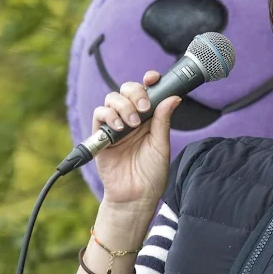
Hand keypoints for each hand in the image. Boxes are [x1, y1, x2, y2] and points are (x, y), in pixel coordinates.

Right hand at [92, 70, 181, 208]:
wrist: (136, 196)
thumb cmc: (152, 173)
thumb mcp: (161, 144)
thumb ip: (163, 120)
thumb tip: (173, 97)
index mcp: (149, 118)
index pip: (147, 91)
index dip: (149, 80)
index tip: (153, 78)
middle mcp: (131, 118)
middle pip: (127, 89)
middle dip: (136, 93)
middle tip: (144, 108)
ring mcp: (115, 125)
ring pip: (112, 98)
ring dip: (123, 106)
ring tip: (132, 125)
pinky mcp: (101, 135)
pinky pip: (99, 114)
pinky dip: (109, 115)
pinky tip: (119, 128)